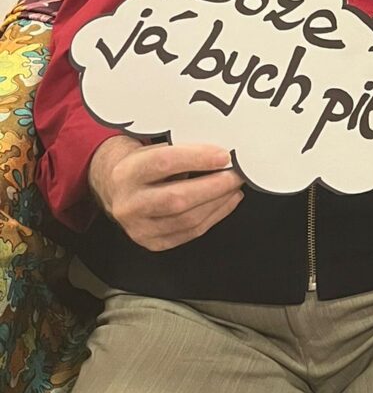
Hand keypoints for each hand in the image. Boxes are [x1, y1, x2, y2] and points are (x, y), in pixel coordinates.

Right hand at [88, 136, 243, 250]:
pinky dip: (213, 217)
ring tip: (234, 187)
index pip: (164, 163)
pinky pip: (189, 233)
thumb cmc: (142, 163)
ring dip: (218, 202)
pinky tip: (226, 202)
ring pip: (186, 219)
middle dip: (215, 186)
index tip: (224, 155)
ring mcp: (138, 228)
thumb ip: (182, 150)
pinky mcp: (151, 243)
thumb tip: (221, 151)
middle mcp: (129, 203)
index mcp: (128, 173)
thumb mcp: (153, 149)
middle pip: (177, 198)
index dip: (198, 158)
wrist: (116, 187)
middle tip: (237, 174)